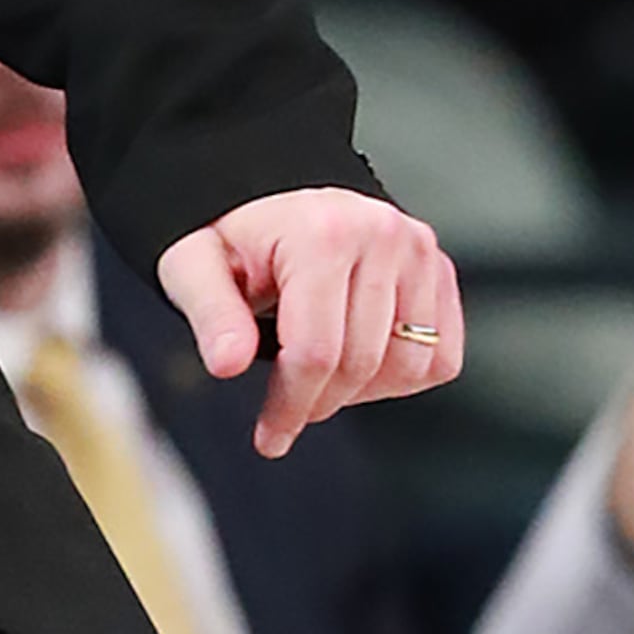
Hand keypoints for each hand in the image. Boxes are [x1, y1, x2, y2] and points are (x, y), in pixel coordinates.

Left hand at [156, 186, 459, 457]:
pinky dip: (402, 377)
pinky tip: (356, 363)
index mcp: (322, 234)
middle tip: (287, 410)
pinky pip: (440, 356)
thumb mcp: (193, 265)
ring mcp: (418, 251)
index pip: (316, 351)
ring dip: (362, 392)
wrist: (265, 196)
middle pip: (361, 364)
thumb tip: (226, 364)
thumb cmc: (230, 235)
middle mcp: (381, 236)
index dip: (291, 406)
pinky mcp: (438, 269)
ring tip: (317, 375)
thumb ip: (210, 314)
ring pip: (409, 366)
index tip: (271, 438)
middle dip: (319, 402)